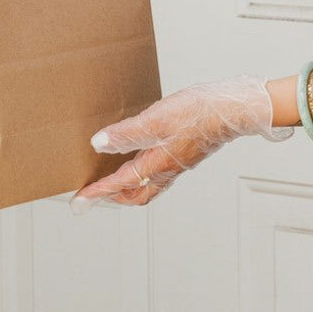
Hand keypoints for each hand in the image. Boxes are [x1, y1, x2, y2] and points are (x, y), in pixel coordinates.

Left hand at [70, 76, 291, 210]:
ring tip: (111, 180)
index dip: (97, 192)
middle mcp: (166, 169)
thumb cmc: (199, 112)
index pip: (120, 184)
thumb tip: (98, 144)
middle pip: (136, 194)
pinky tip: (139, 157)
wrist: (233, 109)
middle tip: (93, 195)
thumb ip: (126, 133)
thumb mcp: (156, 119)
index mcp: (157, 164)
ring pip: (147, 185)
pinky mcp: (184, 154)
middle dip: (113, 197)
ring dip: (127, 187)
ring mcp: (177, 163)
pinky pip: (158, 173)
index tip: (79, 202)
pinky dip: (142, 174)